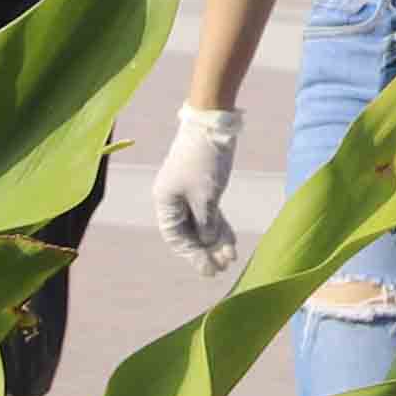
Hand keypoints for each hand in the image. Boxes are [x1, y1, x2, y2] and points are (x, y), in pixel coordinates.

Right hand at [152, 106, 243, 269]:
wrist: (213, 125)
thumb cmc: (204, 161)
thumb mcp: (206, 197)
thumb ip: (206, 224)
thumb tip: (207, 242)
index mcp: (165, 202)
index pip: (177, 238)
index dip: (193, 256)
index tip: (210, 270)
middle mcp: (173, 200)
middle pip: (189, 233)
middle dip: (206, 251)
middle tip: (223, 268)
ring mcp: (188, 194)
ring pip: (201, 225)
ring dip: (215, 241)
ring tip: (230, 258)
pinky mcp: (202, 188)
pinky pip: (209, 213)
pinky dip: (219, 227)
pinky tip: (230, 241)